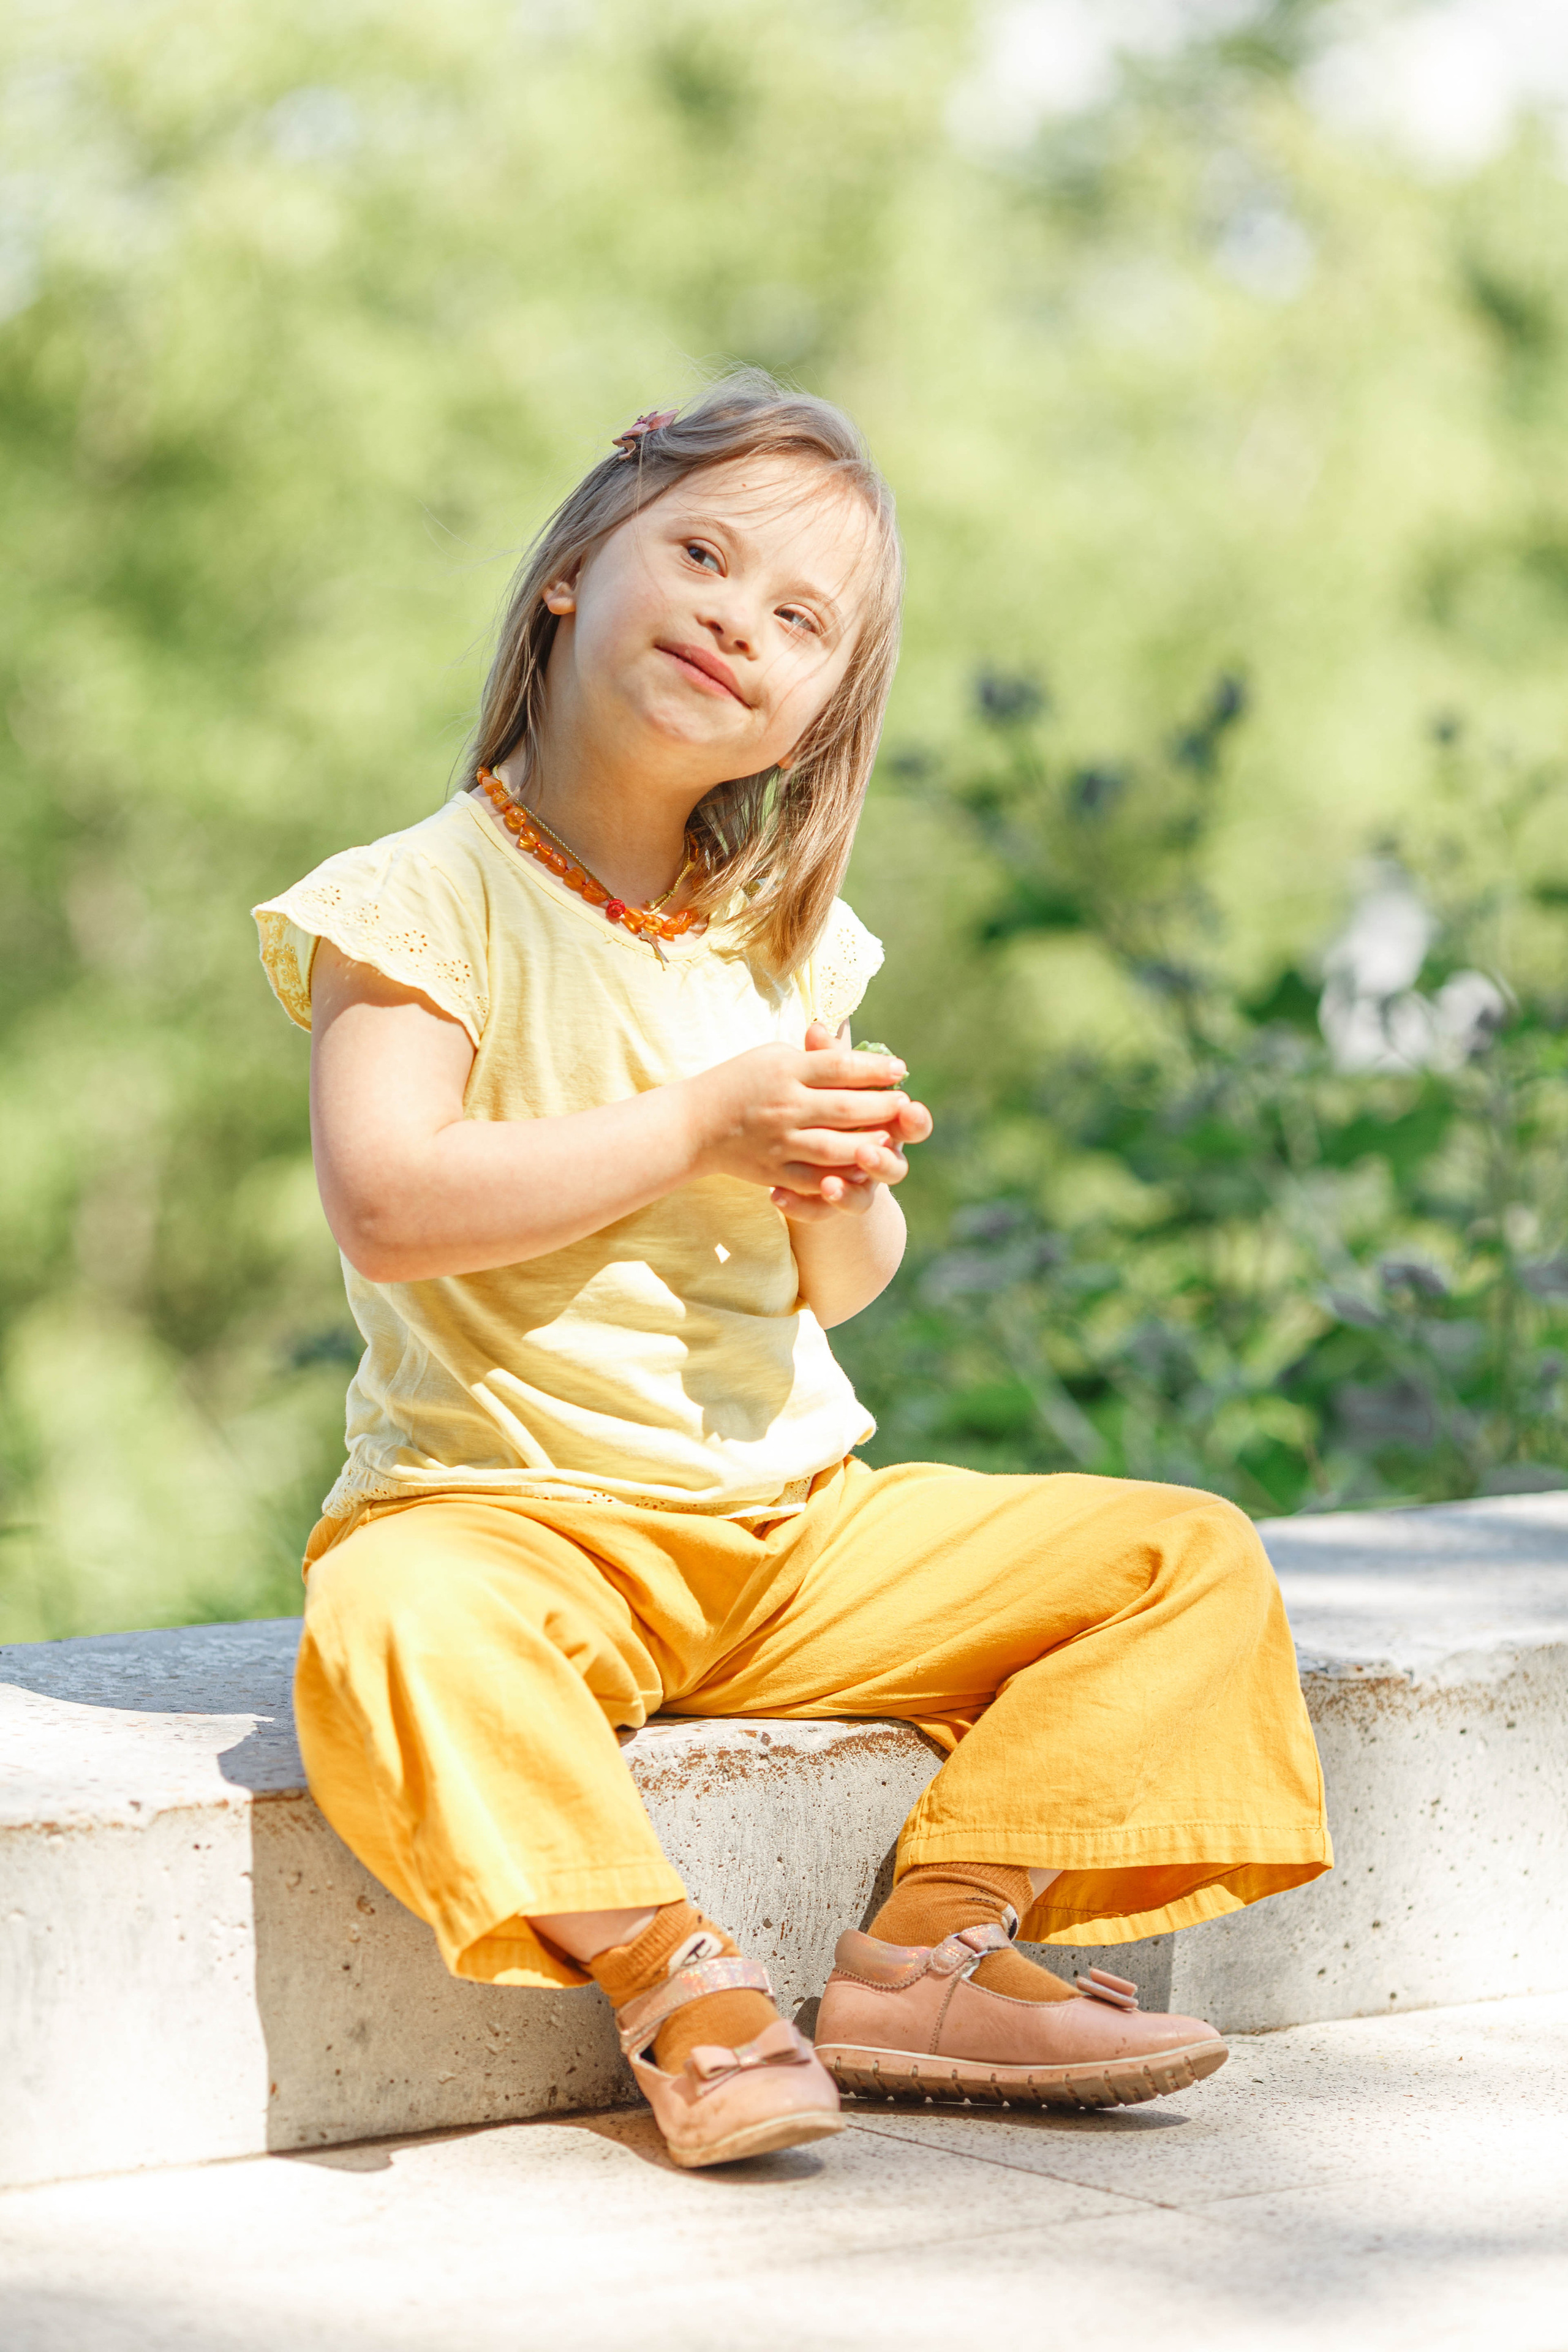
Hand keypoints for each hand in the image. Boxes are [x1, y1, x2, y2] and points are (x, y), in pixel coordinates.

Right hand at [686, 1021, 931, 1219]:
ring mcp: (779, 1142)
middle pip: (846, 1107)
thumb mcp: (772, 1056)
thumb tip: (858, 1055)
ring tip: (892, 1139)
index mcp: (785, 1070)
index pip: (839, 1066)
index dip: (875, 1068)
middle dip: (883, 1107)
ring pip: (836, 1148)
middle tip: (905, 1105)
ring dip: (870, 1144)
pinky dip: (842, 1178)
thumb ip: (814, 1057)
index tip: (900, 1068)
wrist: (694, 1124)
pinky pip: (815, 1180)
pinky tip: (863, 1171)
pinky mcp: (774, 1172)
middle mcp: (784, 1106)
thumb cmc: (740, 1082)